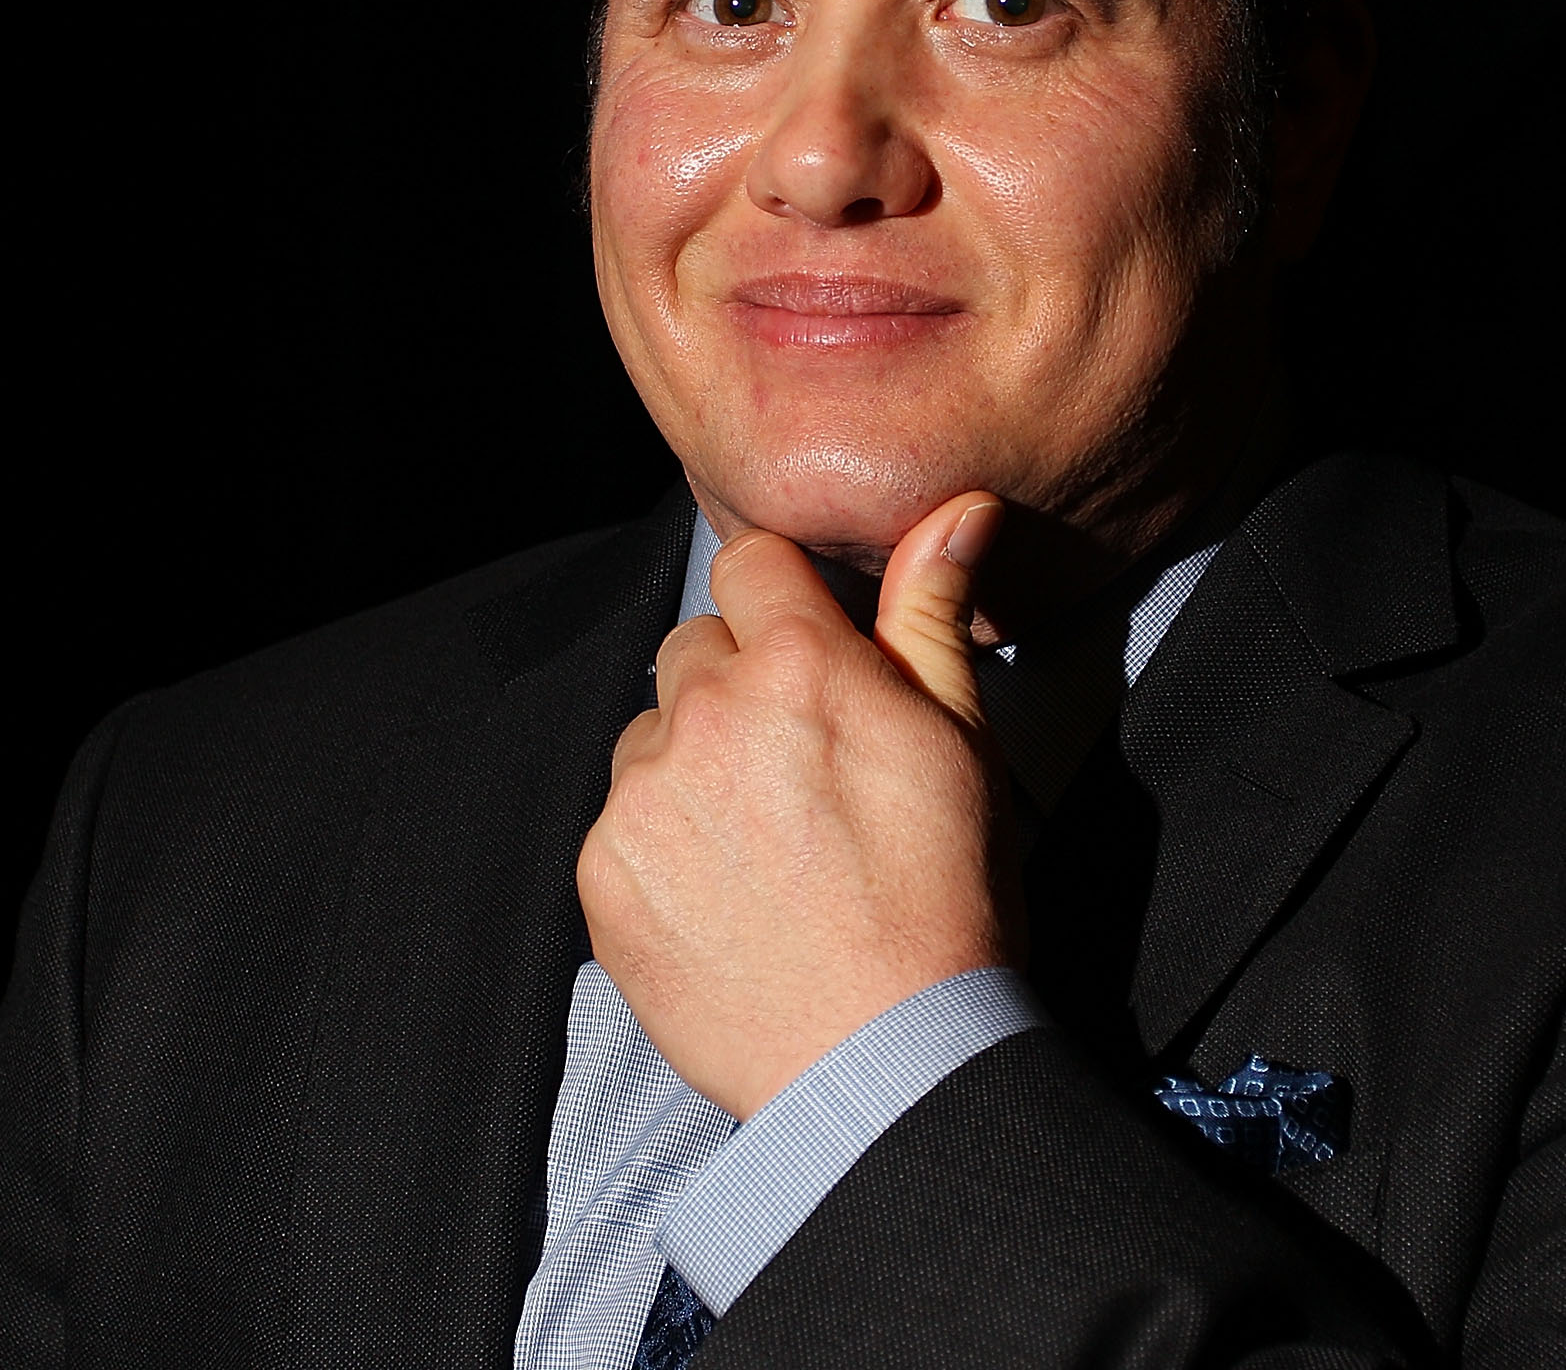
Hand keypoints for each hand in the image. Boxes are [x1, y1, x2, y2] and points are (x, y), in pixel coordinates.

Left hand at [578, 491, 1008, 1118]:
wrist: (887, 1059)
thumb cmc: (946, 899)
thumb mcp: (963, 740)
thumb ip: (933, 611)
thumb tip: (955, 506)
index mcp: (799, 664)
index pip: (749, 562)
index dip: (782, 606)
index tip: (807, 658)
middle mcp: (704, 713)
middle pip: (693, 649)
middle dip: (736, 690)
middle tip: (796, 774)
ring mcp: (643, 795)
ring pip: (651, 737)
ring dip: (692, 770)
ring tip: (764, 850)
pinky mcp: (602, 872)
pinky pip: (619, 824)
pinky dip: (660, 851)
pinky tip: (724, 901)